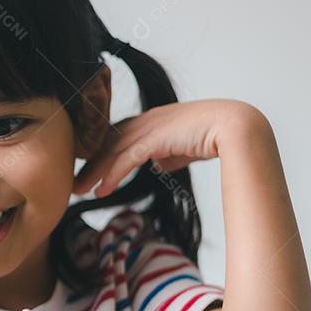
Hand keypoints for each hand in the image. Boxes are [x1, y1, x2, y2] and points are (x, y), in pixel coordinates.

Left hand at [72, 99, 256, 197]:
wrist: (237, 127)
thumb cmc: (217, 136)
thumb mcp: (185, 147)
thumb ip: (169, 153)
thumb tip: (159, 163)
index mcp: (152, 120)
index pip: (118, 138)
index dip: (101, 155)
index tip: (88, 173)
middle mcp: (147, 120)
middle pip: (108, 144)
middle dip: (90, 165)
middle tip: (73, 184)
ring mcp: (150, 127)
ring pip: (112, 152)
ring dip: (94, 173)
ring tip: (79, 191)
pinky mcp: (156, 138)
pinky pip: (126, 159)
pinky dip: (112, 175)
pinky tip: (102, 190)